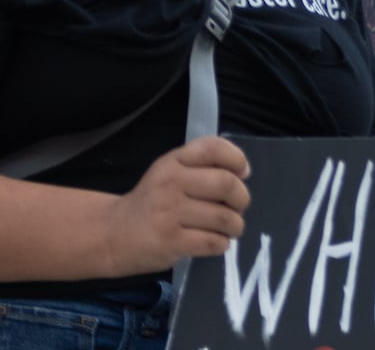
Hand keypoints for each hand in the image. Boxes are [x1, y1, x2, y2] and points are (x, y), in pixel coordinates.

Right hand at [102, 136, 250, 275]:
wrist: (111, 235)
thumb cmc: (152, 202)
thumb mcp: (170, 172)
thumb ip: (202, 166)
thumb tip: (244, 173)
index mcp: (173, 161)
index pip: (213, 148)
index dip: (237, 159)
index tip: (243, 174)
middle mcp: (170, 183)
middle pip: (226, 184)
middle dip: (242, 198)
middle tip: (238, 208)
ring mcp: (168, 213)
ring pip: (224, 217)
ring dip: (235, 226)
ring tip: (230, 228)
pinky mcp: (169, 241)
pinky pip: (212, 242)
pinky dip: (222, 244)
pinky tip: (215, 242)